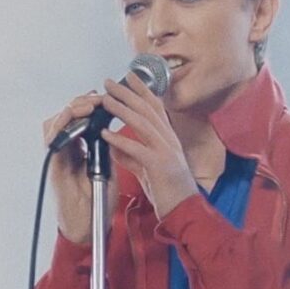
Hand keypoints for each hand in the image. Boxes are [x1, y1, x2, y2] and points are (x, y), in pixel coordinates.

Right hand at [42, 92, 118, 244]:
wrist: (89, 226)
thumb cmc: (98, 203)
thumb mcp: (107, 169)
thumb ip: (106, 150)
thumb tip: (113, 129)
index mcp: (79, 150)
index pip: (79, 119)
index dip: (89, 105)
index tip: (106, 98)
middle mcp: (66, 150)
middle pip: (65, 116)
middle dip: (80, 102)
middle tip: (97, 99)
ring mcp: (58, 156)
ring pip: (54, 122)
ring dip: (71, 110)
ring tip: (88, 106)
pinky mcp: (53, 164)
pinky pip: (51, 138)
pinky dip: (61, 125)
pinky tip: (77, 120)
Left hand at [98, 72, 199, 218]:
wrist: (184, 211)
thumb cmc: (168, 191)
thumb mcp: (146, 169)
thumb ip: (130, 155)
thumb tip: (113, 144)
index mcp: (167, 139)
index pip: (154, 107)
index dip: (141, 90)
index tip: (128, 76)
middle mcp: (169, 140)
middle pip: (147, 109)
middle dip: (127, 93)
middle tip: (109, 82)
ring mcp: (166, 151)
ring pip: (143, 123)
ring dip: (122, 109)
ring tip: (105, 100)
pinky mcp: (159, 166)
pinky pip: (138, 149)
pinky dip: (120, 140)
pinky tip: (106, 134)